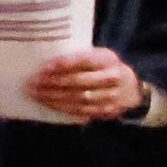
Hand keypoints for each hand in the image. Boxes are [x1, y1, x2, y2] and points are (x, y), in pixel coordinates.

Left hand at [27, 48, 143, 121]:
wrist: (132, 90)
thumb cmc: (107, 68)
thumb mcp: (100, 56)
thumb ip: (81, 56)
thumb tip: (48, 57)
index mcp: (107, 59)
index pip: (84, 61)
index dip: (63, 64)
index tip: (44, 67)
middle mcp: (111, 78)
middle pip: (79, 81)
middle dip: (53, 82)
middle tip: (33, 82)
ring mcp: (110, 97)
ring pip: (78, 98)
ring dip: (54, 97)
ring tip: (36, 93)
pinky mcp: (105, 111)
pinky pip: (80, 110)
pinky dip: (62, 107)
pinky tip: (48, 103)